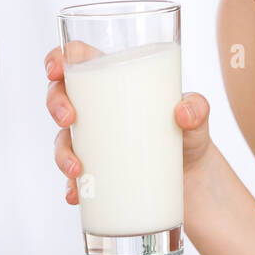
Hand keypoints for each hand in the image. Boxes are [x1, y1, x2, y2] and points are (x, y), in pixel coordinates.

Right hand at [44, 46, 213, 202]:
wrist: (195, 180)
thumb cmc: (189, 136)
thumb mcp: (199, 118)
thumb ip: (198, 109)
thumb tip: (182, 113)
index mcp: (115, 83)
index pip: (77, 62)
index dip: (58, 60)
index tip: (56, 69)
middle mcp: (97, 112)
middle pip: (60, 97)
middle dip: (55, 105)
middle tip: (69, 119)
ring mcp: (94, 143)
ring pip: (63, 140)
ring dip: (61, 153)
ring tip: (77, 168)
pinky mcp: (97, 173)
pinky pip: (74, 179)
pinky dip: (72, 187)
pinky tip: (76, 195)